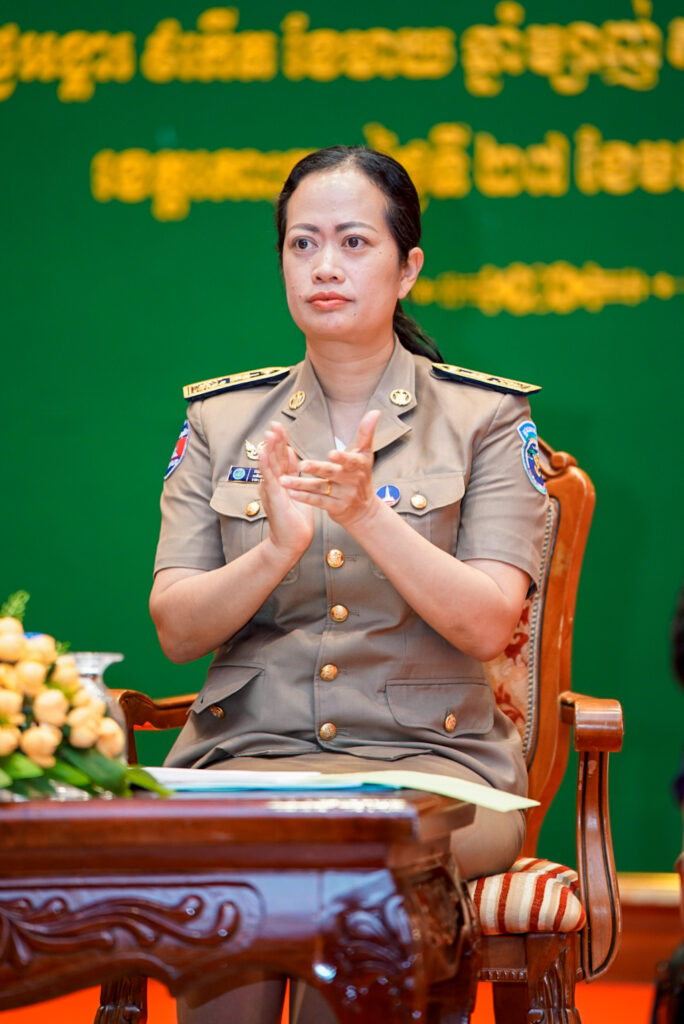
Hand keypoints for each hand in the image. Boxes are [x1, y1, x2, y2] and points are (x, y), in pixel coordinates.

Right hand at [258, 423, 313, 560]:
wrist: (292, 541)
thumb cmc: (296, 520)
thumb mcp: (297, 490)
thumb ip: (293, 472)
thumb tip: (291, 454)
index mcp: (281, 481)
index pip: (280, 457)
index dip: (281, 441)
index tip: (280, 426)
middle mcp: (273, 484)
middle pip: (274, 457)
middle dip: (275, 440)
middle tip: (274, 423)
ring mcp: (271, 490)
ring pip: (270, 464)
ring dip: (269, 448)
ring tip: (269, 432)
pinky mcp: (273, 497)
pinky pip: (269, 478)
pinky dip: (265, 464)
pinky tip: (264, 452)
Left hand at [280, 410, 381, 528]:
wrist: (364, 510)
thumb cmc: (362, 476)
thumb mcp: (366, 455)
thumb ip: (366, 433)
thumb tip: (375, 411)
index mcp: (359, 466)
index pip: (351, 460)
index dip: (343, 457)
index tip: (332, 453)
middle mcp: (351, 481)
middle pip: (331, 473)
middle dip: (317, 469)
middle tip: (302, 465)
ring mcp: (343, 496)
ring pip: (320, 488)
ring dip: (301, 484)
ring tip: (283, 480)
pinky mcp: (334, 508)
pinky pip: (317, 502)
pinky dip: (304, 497)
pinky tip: (290, 492)